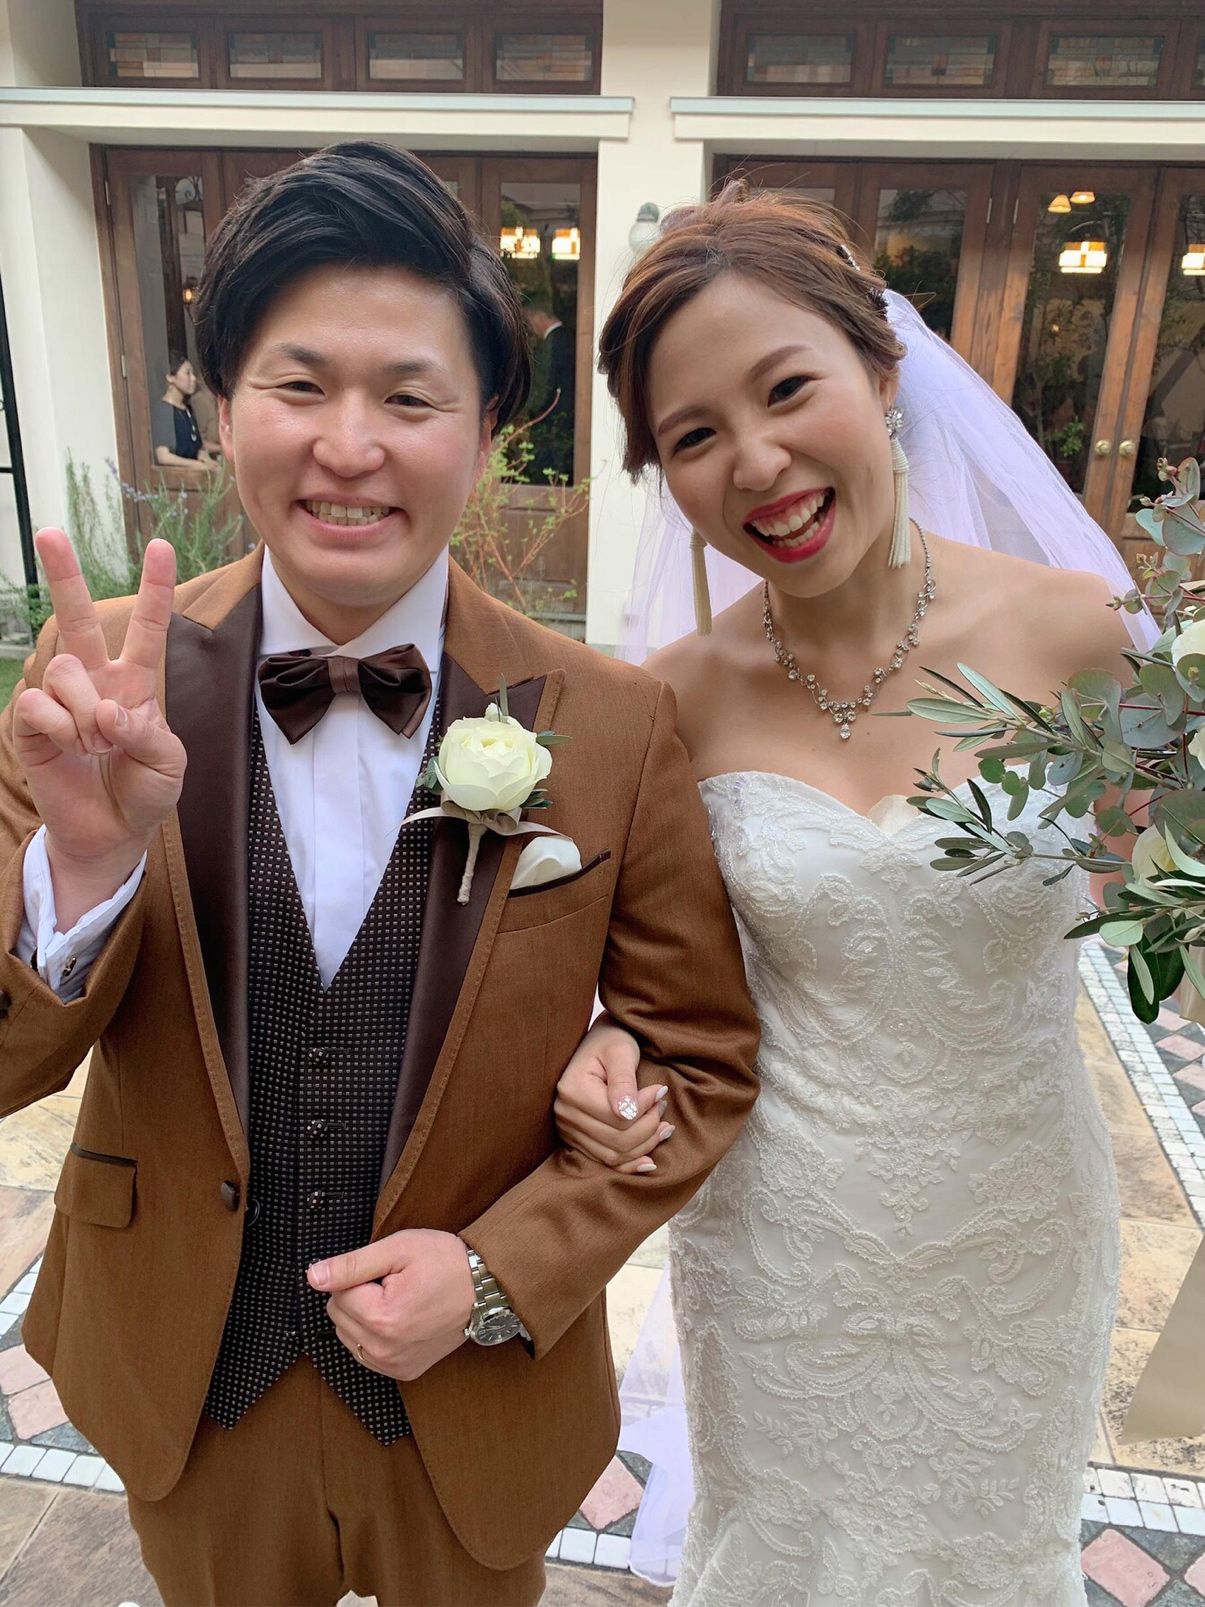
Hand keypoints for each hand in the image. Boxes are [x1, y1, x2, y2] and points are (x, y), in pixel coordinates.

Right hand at [14, 531, 185, 924]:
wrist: (111, 833)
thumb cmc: (145, 793)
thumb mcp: (168, 766)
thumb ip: (147, 735)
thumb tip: (107, 712)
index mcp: (135, 684)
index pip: (147, 629)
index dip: (154, 589)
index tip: (160, 546)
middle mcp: (95, 681)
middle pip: (79, 619)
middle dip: (64, 575)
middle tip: (49, 531)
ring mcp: (61, 699)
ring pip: (62, 669)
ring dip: (82, 710)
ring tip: (93, 744)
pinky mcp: (31, 723)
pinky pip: (37, 703)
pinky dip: (59, 727)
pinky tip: (70, 747)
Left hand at [307, 1229, 475, 1381]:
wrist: (485, 1288)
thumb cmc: (445, 1262)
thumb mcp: (398, 1249)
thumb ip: (351, 1264)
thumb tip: (313, 1276)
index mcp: (382, 1319)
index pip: (337, 1293)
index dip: (360, 1275)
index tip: (388, 1272)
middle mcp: (385, 1350)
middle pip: (338, 1316)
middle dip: (358, 1296)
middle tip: (394, 1284)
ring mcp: (394, 1366)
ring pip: (348, 1335)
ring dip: (363, 1316)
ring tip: (398, 1301)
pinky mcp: (403, 1372)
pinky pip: (366, 1352)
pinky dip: (373, 1334)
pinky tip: (398, 1319)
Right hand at [554, 1015, 672, 1174]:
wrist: (598, 1043)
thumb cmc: (611, 1041)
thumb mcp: (621, 1052)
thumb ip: (624, 1081)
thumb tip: (627, 1113)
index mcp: (572, 1090)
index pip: (617, 1117)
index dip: (645, 1109)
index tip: (661, 1091)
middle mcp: (565, 1114)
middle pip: (616, 1140)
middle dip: (648, 1127)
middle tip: (664, 1106)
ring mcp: (568, 1129)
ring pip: (613, 1155)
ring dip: (644, 1145)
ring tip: (664, 1126)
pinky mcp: (577, 1139)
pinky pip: (605, 1161)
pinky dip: (629, 1164)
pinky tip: (649, 1162)